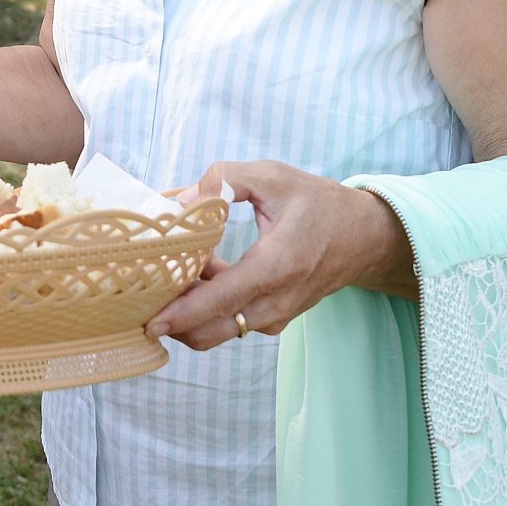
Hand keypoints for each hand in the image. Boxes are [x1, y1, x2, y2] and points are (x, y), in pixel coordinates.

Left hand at [146, 160, 413, 350]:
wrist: (366, 236)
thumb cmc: (318, 203)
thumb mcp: (272, 176)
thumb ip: (223, 180)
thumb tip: (181, 202)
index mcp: (277, 266)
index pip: (221, 301)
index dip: (182, 314)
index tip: (148, 320)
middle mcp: (276, 302)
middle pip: (211, 331)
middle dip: (172, 320)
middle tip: (139, 296)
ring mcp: (276, 316)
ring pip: (218, 329)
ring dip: (188, 311)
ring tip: (166, 275)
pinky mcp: (274, 318)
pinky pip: (231, 322)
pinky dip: (206, 308)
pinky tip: (196, 273)